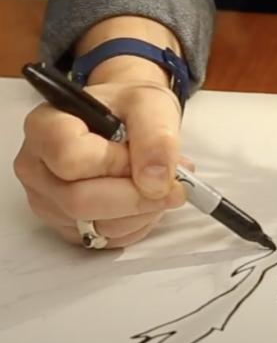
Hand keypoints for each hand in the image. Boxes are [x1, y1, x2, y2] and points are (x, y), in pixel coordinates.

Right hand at [14, 78, 189, 248]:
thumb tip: (155, 182)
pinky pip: (105, 238)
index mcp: (45, 127)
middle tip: (173, 183)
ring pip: (95, 226)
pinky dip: (137, 222)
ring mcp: (48, 200)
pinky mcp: (67, 224)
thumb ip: (156, 137)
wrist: (130, 117)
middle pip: (80, 201)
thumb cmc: (130, 107)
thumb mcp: (150, 104)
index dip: (115, 163)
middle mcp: (37, 167)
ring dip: (142, 211)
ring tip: (160, 184)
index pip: (71, 159)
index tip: (139, 155)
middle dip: (136, 196)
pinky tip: (146, 197)